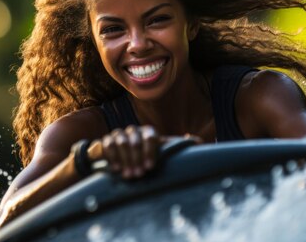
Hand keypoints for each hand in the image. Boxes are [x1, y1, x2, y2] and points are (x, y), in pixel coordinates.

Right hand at [87, 127, 203, 178]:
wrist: (122, 157)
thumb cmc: (146, 156)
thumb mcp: (162, 152)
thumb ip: (177, 146)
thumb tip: (199, 141)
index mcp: (148, 133)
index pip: (150, 137)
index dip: (150, 151)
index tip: (150, 167)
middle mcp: (134, 131)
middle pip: (135, 141)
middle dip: (137, 159)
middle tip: (139, 175)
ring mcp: (119, 134)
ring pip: (121, 142)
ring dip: (125, 160)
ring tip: (129, 175)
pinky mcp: (106, 140)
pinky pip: (108, 145)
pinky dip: (112, 157)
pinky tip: (116, 169)